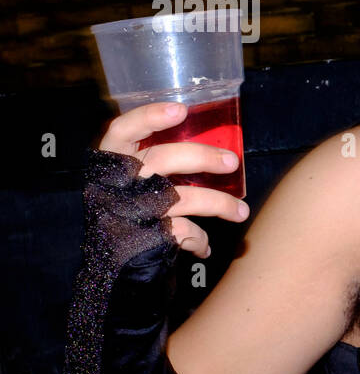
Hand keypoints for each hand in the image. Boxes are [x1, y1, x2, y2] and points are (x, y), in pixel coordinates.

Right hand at [98, 102, 248, 257]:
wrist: (103, 263)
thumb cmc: (127, 209)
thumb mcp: (131, 180)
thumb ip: (160, 162)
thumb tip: (218, 154)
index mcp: (112, 162)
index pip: (122, 130)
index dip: (149, 118)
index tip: (181, 110)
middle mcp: (117, 183)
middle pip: (162, 160)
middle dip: (202, 157)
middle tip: (232, 161)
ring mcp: (129, 211)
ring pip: (183, 199)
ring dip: (219, 204)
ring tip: (241, 212)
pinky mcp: (140, 238)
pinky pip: (182, 233)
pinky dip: (198, 240)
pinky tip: (204, 247)